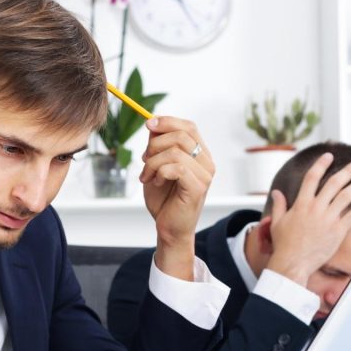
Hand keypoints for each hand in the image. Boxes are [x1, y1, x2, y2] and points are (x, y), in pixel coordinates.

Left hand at [138, 116, 214, 279]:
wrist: (168, 228)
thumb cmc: (164, 199)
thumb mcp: (156, 166)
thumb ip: (157, 146)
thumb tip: (153, 123)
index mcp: (199, 154)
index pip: (189, 127)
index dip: (168, 122)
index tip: (148, 125)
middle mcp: (207, 162)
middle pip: (182, 135)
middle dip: (155, 144)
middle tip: (144, 159)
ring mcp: (205, 175)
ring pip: (175, 152)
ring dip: (153, 162)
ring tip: (146, 176)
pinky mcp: (198, 188)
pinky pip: (177, 168)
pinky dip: (160, 172)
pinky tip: (155, 182)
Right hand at [264, 153, 350, 286]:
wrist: (293, 262)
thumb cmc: (284, 244)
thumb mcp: (277, 222)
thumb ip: (279, 205)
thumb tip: (277, 192)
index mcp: (301, 204)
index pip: (312, 178)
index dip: (321, 165)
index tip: (329, 156)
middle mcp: (316, 208)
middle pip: (334, 183)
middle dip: (347, 171)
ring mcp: (327, 219)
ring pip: (346, 197)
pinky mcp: (337, 231)